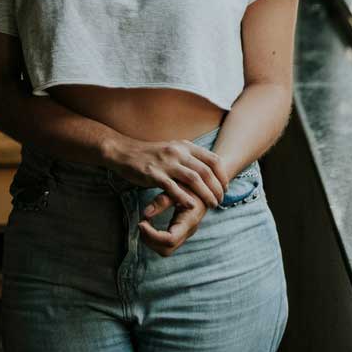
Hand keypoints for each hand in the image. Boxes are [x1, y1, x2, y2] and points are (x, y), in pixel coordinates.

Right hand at [105, 135, 229, 210]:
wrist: (125, 152)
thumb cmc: (150, 154)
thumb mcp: (172, 149)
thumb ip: (188, 157)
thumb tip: (207, 170)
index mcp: (184, 146)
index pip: (212, 159)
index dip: (222, 174)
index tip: (225, 187)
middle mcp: (178, 152)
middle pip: (206, 171)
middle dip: (217, 187)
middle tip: (221, 200)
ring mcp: (166, 163)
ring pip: (194, 179)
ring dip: (206, 194)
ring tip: (212, 204)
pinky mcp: (154, 174)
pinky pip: (173, 187)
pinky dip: (184, 197)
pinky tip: (191, 205)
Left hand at [138, 184, 208, 256]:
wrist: (206, 187)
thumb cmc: (191, 184)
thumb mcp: (177, 188)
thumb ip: (162, 200)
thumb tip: (146, 213)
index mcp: (189, 221)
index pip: (169, 240)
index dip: (152, 235)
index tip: (141, 222)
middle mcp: (188, 231)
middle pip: (166, 249)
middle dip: (149, 240)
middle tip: (140, 223)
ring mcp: (185, 234)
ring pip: (165, 249)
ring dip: (150, 240)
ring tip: (143, 223)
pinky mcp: (180, 232)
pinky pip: (165, 243)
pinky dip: (154, 237)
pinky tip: (148, 224)